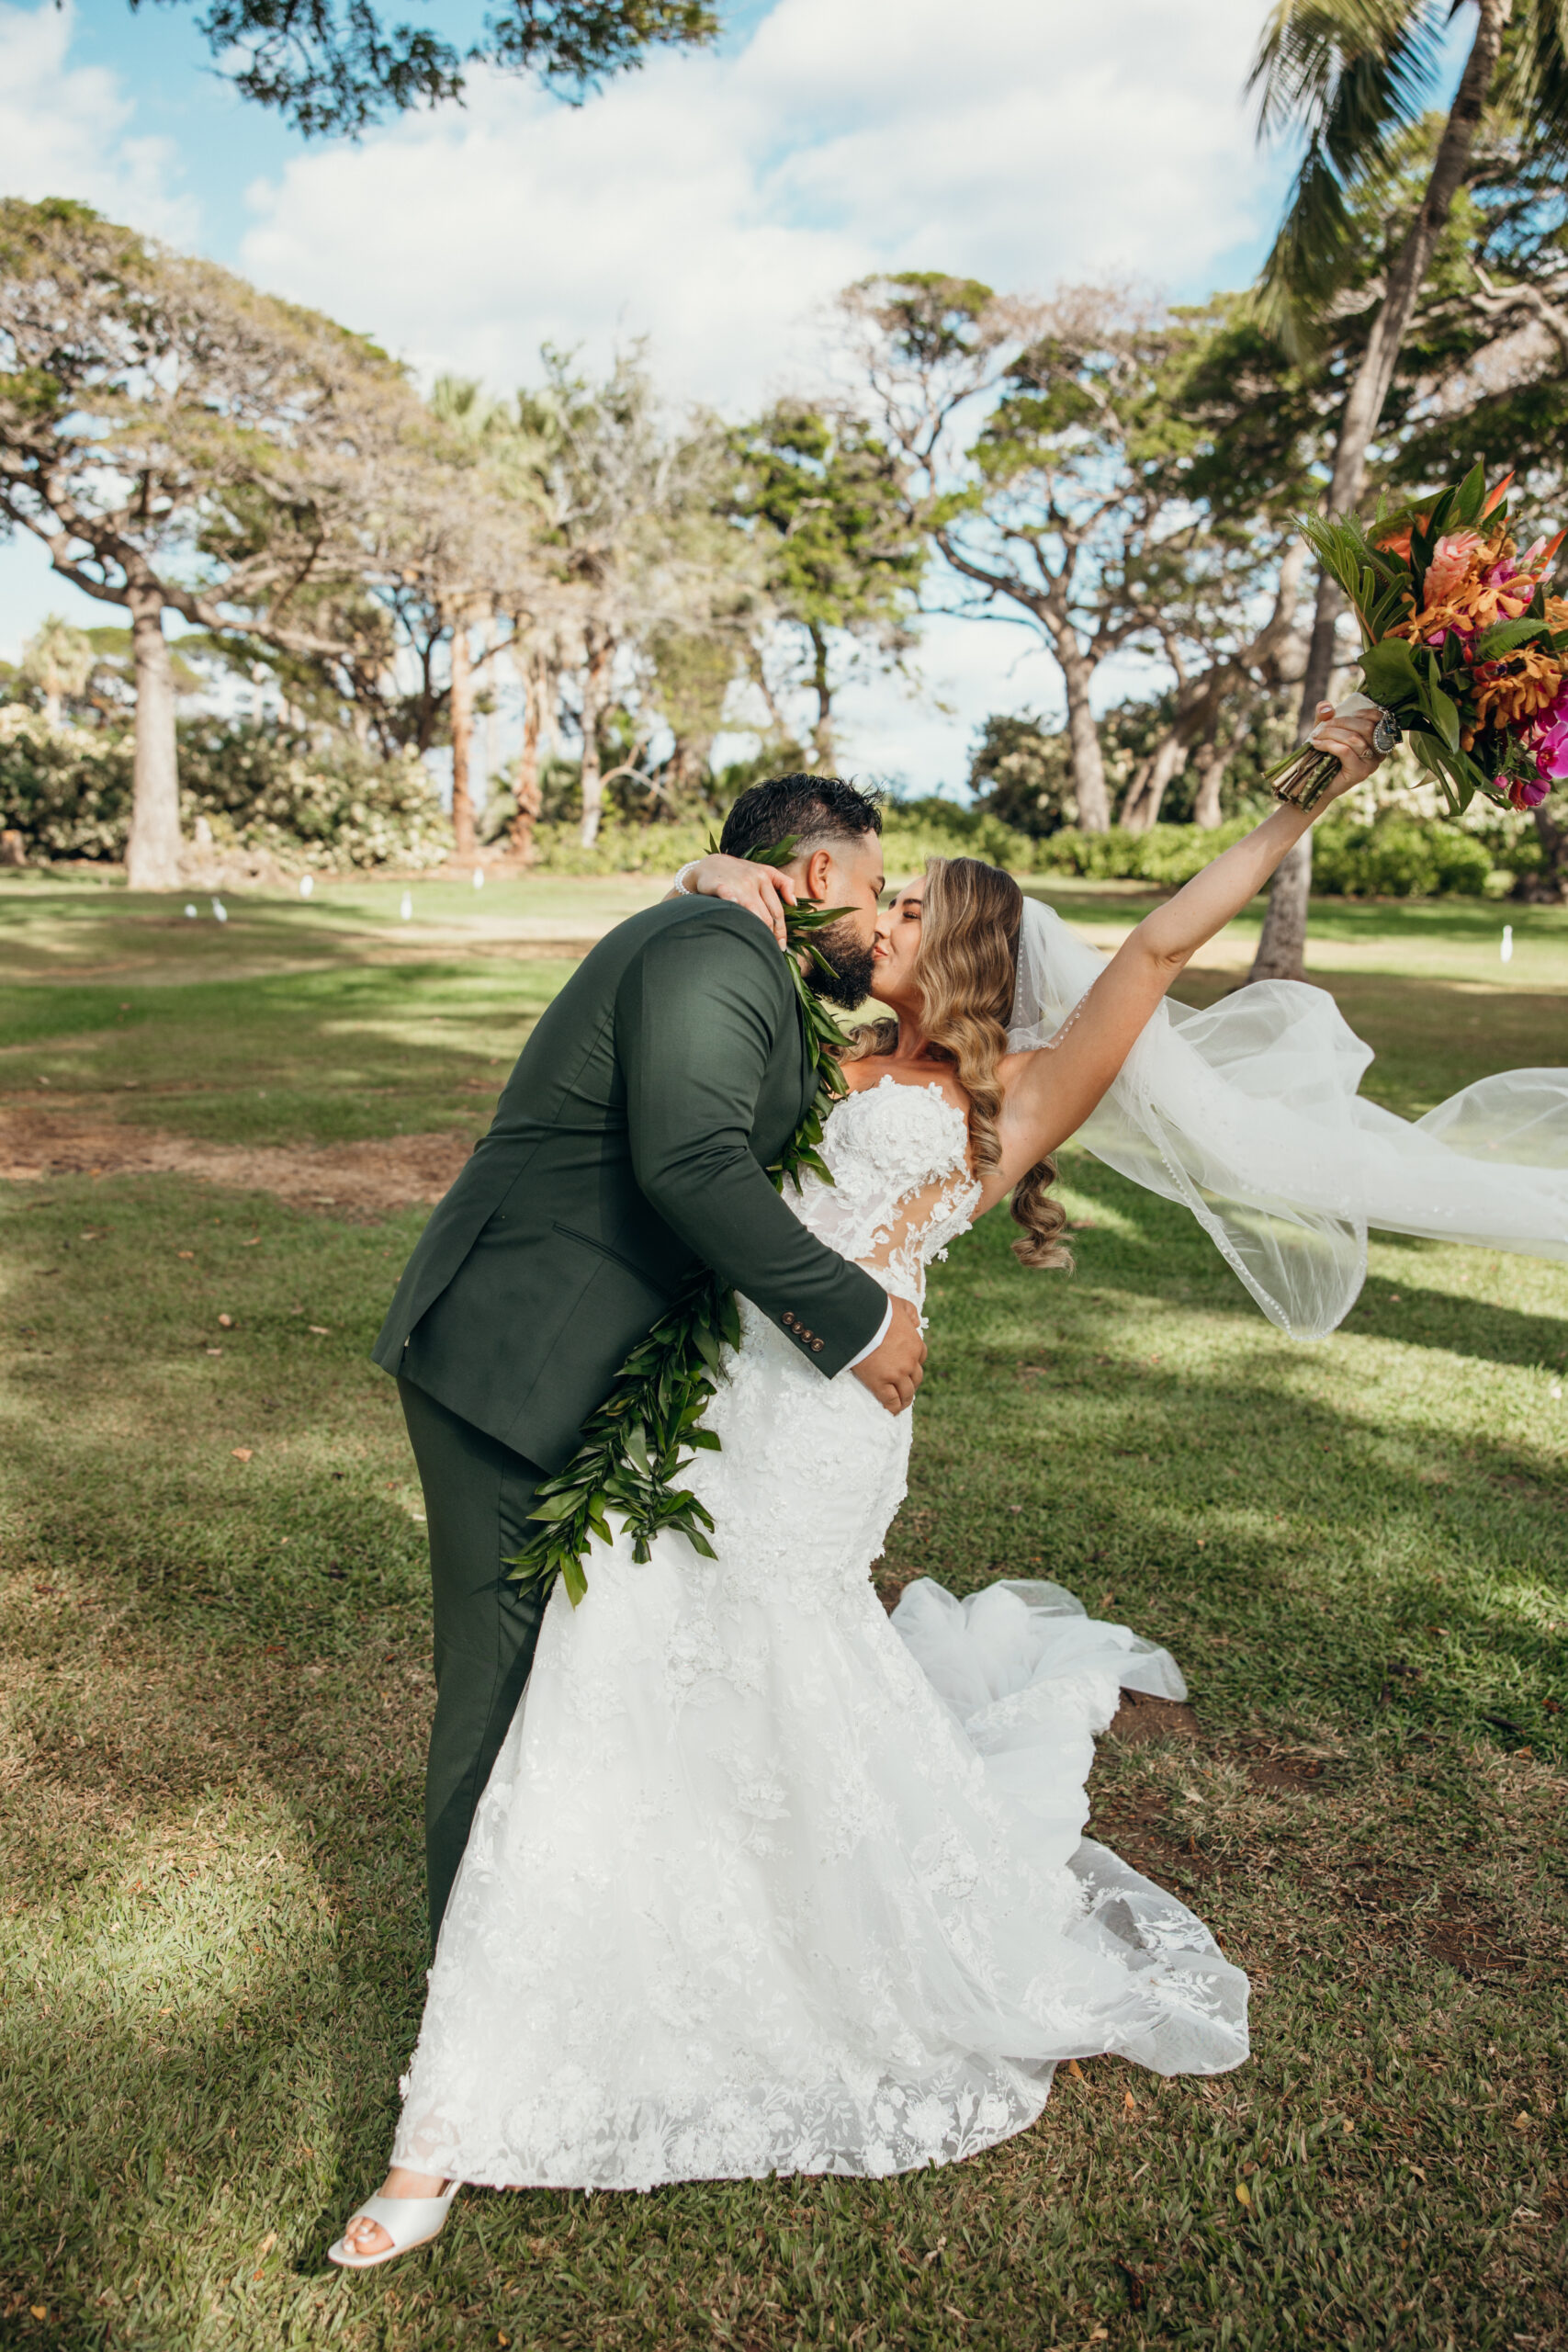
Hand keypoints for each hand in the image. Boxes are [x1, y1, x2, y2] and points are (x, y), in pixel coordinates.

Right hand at [682, 853, 798, 946]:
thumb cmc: (741, 872)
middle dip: (769, 936)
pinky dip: (733, 906)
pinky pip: (728, 898)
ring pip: (751, 911)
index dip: (781, 931)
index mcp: (765, 877)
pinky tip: (737, 920)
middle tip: (769, 950)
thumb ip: (784, 883)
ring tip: (757, 944)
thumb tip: (793, 902)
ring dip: (755, 930)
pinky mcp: (719, 885)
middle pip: (765, 916)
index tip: (781, 946)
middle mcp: (753, 880)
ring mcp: (736, 883)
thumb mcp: (765, 870)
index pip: (777, 910)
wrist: (711, 865)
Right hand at [850, 1294, 925, 1415]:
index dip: (914, 1362)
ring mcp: (896, 1374)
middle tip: (906, 1387)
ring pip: (906, 1392)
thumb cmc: (877, 1309)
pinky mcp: (880, 1383)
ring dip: (906, 1399)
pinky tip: (892, 1411)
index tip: (908, 1366)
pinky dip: (893, 1407)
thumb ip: (911, 1312)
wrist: (859, 1319)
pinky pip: (890, 1400)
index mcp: (915, 1344)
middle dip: (912, 1382)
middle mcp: (909, 1361)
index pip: (921, 1357)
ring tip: (902, 1403)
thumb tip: (916, 1322)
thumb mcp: (900, 1304)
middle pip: (916, 1377)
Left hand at [1307, 700, 1384, 803]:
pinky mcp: (1360, 773)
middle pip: (1365, 727)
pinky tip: (1316, 745)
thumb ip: (1326, 716)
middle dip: (1340, 722)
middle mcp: (1379, 752)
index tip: (1340, 713)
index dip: (1361, 712)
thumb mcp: (1325, 730)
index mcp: (1377, 739)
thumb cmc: (1324, 755)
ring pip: (1354, 739)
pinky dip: (1329, 744)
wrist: (1316, 784)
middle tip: (1320, 728)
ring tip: (1316, 736)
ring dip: (1331, 733)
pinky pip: (1346, 751)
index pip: (1378, 719)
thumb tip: (1327, 706)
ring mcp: (1371, 764)